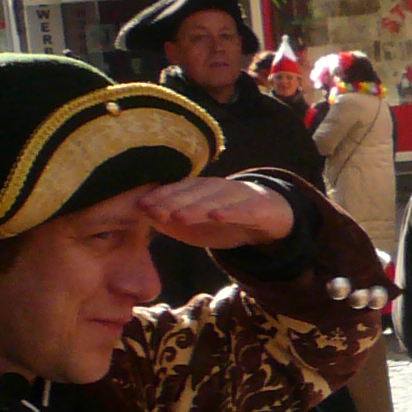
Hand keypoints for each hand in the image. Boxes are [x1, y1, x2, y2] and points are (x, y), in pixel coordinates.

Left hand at [139, 177, 291, 251]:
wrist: (269, 216)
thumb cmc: (224, 218)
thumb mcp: (196, 223)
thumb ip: (171, 221)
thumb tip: (145, 217)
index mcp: (199, 189)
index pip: (177, 190)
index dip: (160, 197)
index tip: (142, 206)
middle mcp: (216, 188)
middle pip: (193, 194)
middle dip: (172, 202)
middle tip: (155, 212)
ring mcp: (238, 196)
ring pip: (215, 200)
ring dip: (196, 207)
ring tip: (179, 216)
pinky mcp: (258, 207)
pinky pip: (243, 209)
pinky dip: (231, 212)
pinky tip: (217, 217)